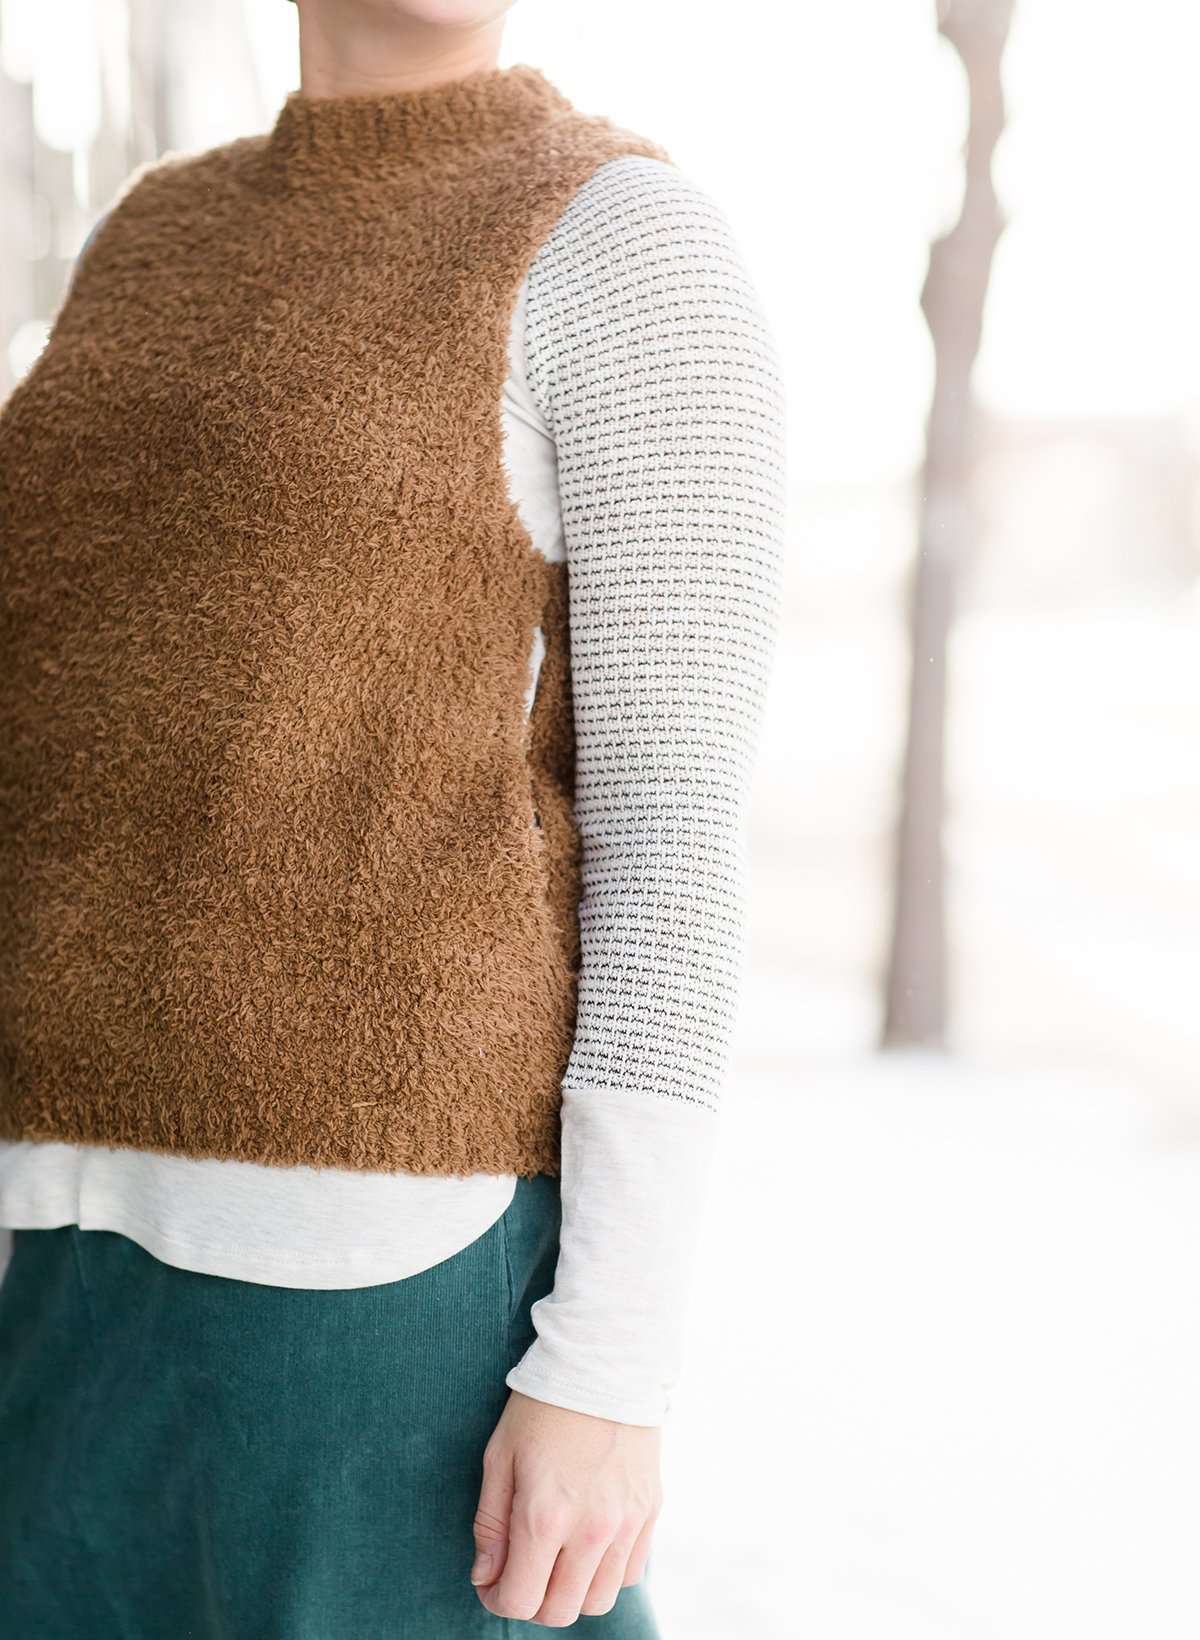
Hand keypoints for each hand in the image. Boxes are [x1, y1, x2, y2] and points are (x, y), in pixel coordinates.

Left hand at [470, 1389, 662, 1626]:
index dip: (496, 1599)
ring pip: (598, 1601)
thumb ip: (490, 1523)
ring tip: (555, 1558)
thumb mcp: (500, 1456)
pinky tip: (587, 1543)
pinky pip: (629, 1574)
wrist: (604, 1363)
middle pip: (560, 1611)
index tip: (491, 1581)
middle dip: (531, 1601)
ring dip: (570, 1592)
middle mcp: (590, 1530)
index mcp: (544, 1516)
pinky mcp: (650, 1512)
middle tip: (520, 1571)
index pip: (520, 1601)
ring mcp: (626, 1523)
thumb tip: (486, 1576)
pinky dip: (604, 1573)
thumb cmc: (542, 1406)